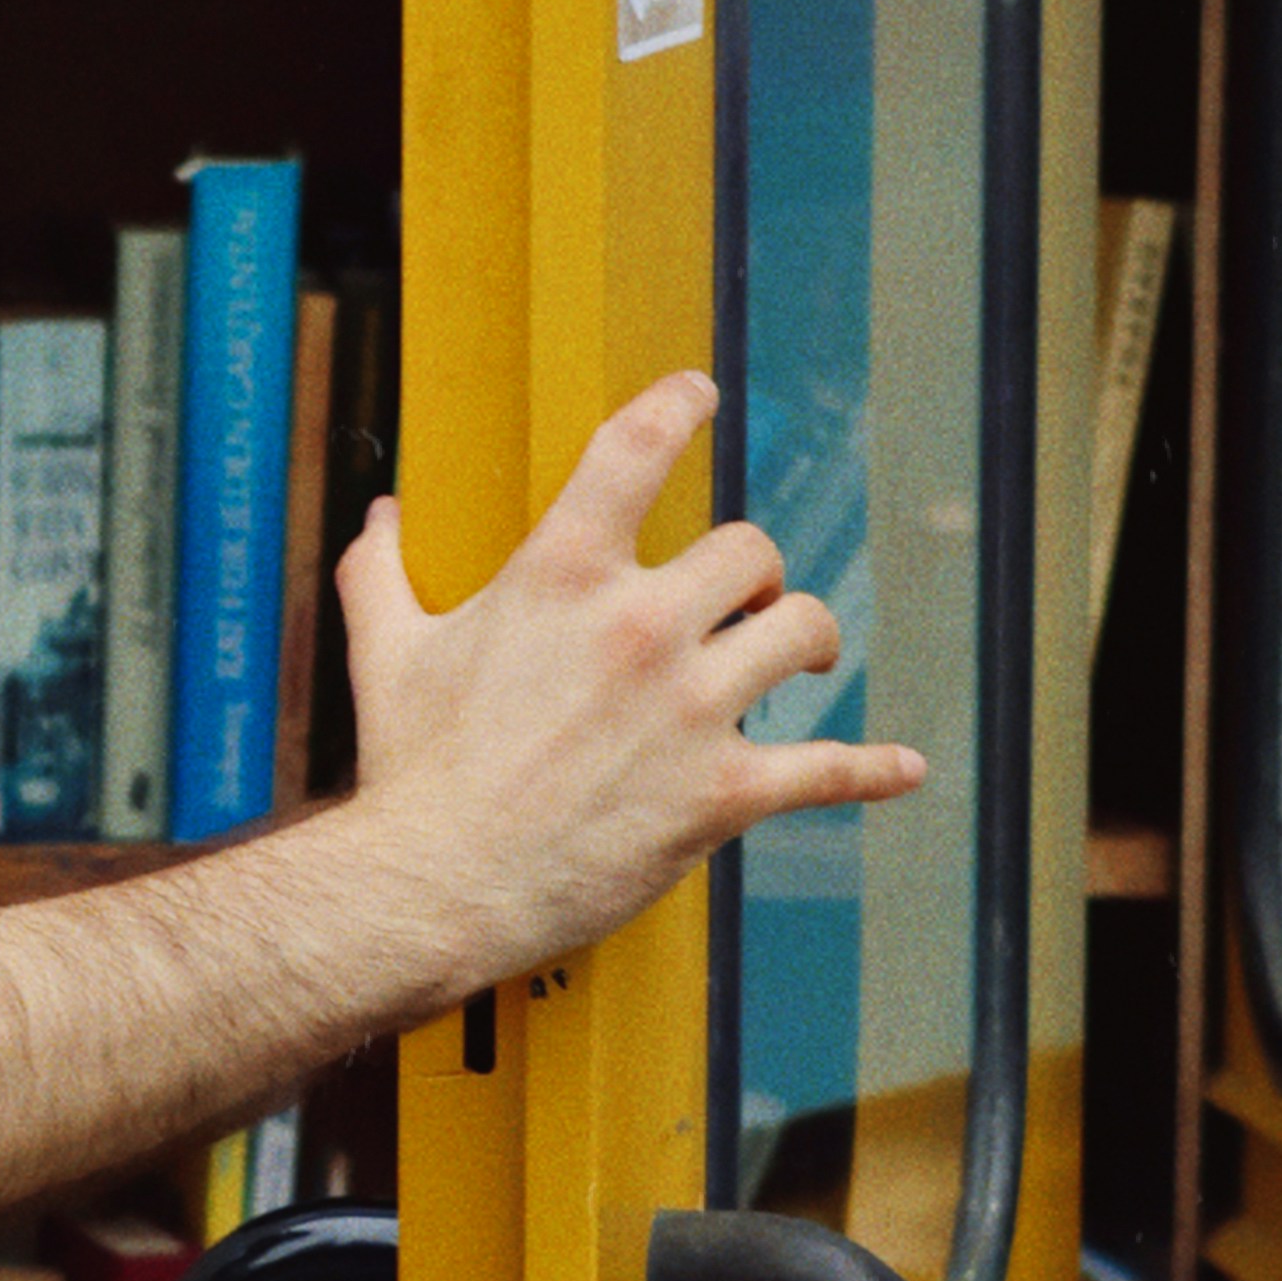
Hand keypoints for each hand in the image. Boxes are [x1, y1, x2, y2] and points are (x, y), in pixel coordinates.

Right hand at [330, 369, 924, 995]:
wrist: (433, 886)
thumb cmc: (408, 772)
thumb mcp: (383, 652)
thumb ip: (381, 571)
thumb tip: (380, 516)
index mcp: (560, 575)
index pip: (637, 449)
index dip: (678, 406)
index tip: (698, 394)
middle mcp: (639, 626)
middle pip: (749, 550)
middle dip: (751, 570)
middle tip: (742, 596)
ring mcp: (691, 709)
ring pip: (802, 632)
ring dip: (804, 639)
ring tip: (797, 653)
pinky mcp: (721, 791)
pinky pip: (826, 769)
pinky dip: (871, 770)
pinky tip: (901, 768)